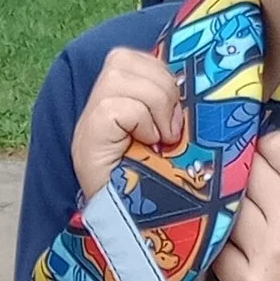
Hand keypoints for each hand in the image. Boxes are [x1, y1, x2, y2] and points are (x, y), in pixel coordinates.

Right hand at [70, 47, 185, 198]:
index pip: (132, 57)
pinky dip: (141, 121)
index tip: (175, 112)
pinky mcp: (89, 134)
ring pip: (120, 75)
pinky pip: (116, 105)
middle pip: (123, 58)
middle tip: (172, 128)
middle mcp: (95, 105)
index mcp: (115, 98)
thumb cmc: (161, 181)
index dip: (160, 73)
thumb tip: (191, 79)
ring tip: (162, 137)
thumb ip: (170, 104)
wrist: (140, 223)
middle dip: (162, 87)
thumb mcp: (170, 132)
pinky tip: (148, 144)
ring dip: (155, 105)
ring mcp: (88, 120)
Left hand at [214, 132, 279, 280]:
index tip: (264, 160)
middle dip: (244, 173)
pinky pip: (217, 247)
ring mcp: (267, 254)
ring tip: (239, 217)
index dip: (267, 149)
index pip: (279, 145)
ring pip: (228, 206)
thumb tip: (261, 153)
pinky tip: (233, 246)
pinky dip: (222, 243)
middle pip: (249, 171)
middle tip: (245, 186)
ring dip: (229, 207)